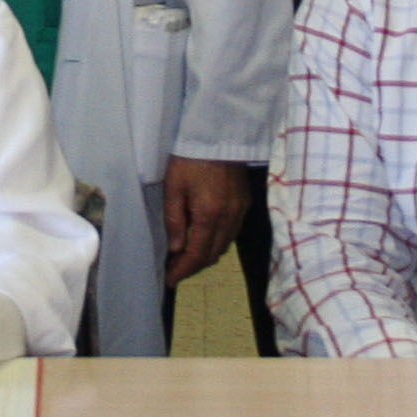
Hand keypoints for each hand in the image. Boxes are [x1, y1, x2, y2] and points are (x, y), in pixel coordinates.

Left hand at [163, 156, 250, 286]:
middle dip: (194, 266)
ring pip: (224, 245)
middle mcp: (230, 218)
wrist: (219, 135)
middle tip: (175, 268)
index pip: (198, 254)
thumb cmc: (190, 159)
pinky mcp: (245, 203)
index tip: (170, 280)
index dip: (184, 270)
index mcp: (210, 215)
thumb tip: (176, 249)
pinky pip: (232, 232)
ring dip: (207, 254)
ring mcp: (241, 211)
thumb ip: (174, 220)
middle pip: (213, 254)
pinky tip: (205, 236)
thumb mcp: (173, 188)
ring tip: (187, 255)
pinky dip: (218, 240)